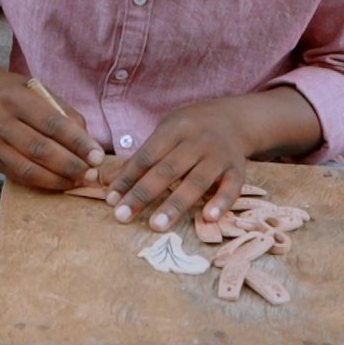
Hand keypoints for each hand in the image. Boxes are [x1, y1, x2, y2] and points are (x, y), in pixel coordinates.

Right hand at [0, 38, 103, 191]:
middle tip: (91, 174)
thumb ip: (63, 112)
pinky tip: (59, 184)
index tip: (98, 156)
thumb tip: (87, 143)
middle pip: (39, 149)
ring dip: (57, 180)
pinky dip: (41, 183)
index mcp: (15, 97)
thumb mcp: (38, 89)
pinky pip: (17, 177)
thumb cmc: (14, 91)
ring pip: (27, 169)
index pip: (52, 123)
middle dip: (70, 165)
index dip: (77, 142)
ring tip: (78, 182)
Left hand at [102, 98, 248, 231]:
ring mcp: (218, 156)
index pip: (147, 155)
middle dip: (143, 194)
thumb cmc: (189, 130)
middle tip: (122, 216)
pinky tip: (208, 218)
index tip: (111, 200)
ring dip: (175, 204)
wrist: (234, 119)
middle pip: (167, 170)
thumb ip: (138, 159)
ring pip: (196, 181)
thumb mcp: (164, 134)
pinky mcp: (238, 170)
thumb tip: (106, 182)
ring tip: (156, 225)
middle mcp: (197, 142)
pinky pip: (231, 187)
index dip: (128, 177)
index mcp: (175, 130)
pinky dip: (221, 202)